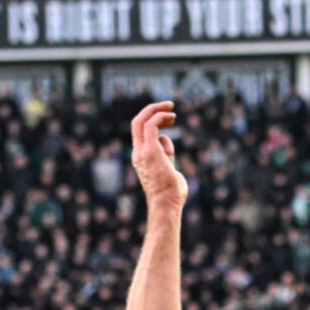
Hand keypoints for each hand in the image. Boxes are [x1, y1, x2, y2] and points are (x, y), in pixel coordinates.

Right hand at [129, 100, 186, 219]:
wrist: (166, 204)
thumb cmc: (171, 193)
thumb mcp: (170, 168)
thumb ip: (167, 154)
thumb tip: (165, 138)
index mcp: (140, 157)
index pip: (141, 132)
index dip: (153, 121)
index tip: (169, 118)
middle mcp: (138, 153)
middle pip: (137, 123)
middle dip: (152, 110)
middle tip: (169, 105)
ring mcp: (142, 151)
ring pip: (141, 120)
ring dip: (157, 110)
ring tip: (172, 109)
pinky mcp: (150, 150)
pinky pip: (151, 125)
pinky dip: (160, 116)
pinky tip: (172, 117)